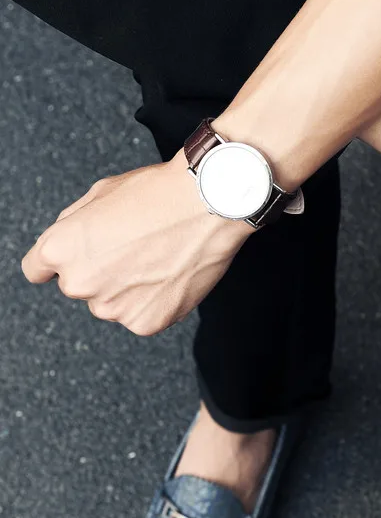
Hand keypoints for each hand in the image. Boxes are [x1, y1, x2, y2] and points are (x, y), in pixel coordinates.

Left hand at [20, 154, 252, 335]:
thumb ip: (74, 225)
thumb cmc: (158, 194)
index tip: (79, 259)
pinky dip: (155, 302)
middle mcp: (79, 283)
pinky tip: (170, 276)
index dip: (62, 260)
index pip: (37, 270)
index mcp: (59, 249)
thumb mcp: (100, 194)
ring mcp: (113, 308)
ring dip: (128, 290)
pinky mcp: (145, 323)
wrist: (207, 206)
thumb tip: (70, 244)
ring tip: (158, 261)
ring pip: (112, 304)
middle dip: (100, 272)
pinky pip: (142, 316)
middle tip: (135, 250)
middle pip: (80, 287)